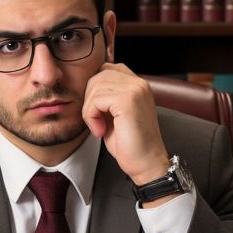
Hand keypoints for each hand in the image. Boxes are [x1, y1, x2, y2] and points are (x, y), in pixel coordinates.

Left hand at [82, 62, 170, 184]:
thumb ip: (106, 96)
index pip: (107, 69)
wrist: (146, 163)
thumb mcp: (114, 114)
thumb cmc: (130, 143)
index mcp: (138, 84)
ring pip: (94, 87)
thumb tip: (86, 87)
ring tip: (99, 127)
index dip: (95, 89)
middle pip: (98, 76)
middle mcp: (139, 83)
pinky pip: (96, 100)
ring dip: (90, 110)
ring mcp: (135, 90)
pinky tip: (100, 131)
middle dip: (90, 99)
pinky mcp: (128, 100)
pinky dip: (91, 117)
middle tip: (96, 121)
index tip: (97, 111)